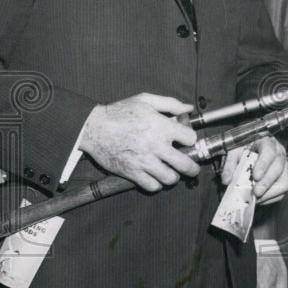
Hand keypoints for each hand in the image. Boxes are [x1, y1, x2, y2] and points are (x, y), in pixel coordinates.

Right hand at [79, 93, 197, 191]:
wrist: (94, 128)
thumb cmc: (120, 112)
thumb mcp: (146, 100)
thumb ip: (170, 104)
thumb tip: (188, 109)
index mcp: (162, 126)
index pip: (190, 138)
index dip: (191, 139)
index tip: (187, 141)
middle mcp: (156, 146)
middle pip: (185, 164)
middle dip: (193, 167)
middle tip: (192, 167)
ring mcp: (144, 161)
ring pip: (170, 178)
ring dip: (173, 176)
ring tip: (171, 171)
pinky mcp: (132, 173)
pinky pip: (152, 186)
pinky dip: (156, 184)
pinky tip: (155, 176)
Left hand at [222, 135, 287, 204]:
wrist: (251, 148)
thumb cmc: (244, 149)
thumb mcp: (234, 152)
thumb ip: (230, 164)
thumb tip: (227, 180)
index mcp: (267, 142)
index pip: (269, 151)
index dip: (263, 164)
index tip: (256, 176)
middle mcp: (279, 153)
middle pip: (278, 168)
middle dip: (267, 182)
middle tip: (256, 192)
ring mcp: (284, 166)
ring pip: (284, 181)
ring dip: (270, 192)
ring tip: (256, 198)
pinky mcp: (284, 178)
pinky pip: (282, 191)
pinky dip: (271, 197)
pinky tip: (259, 198)